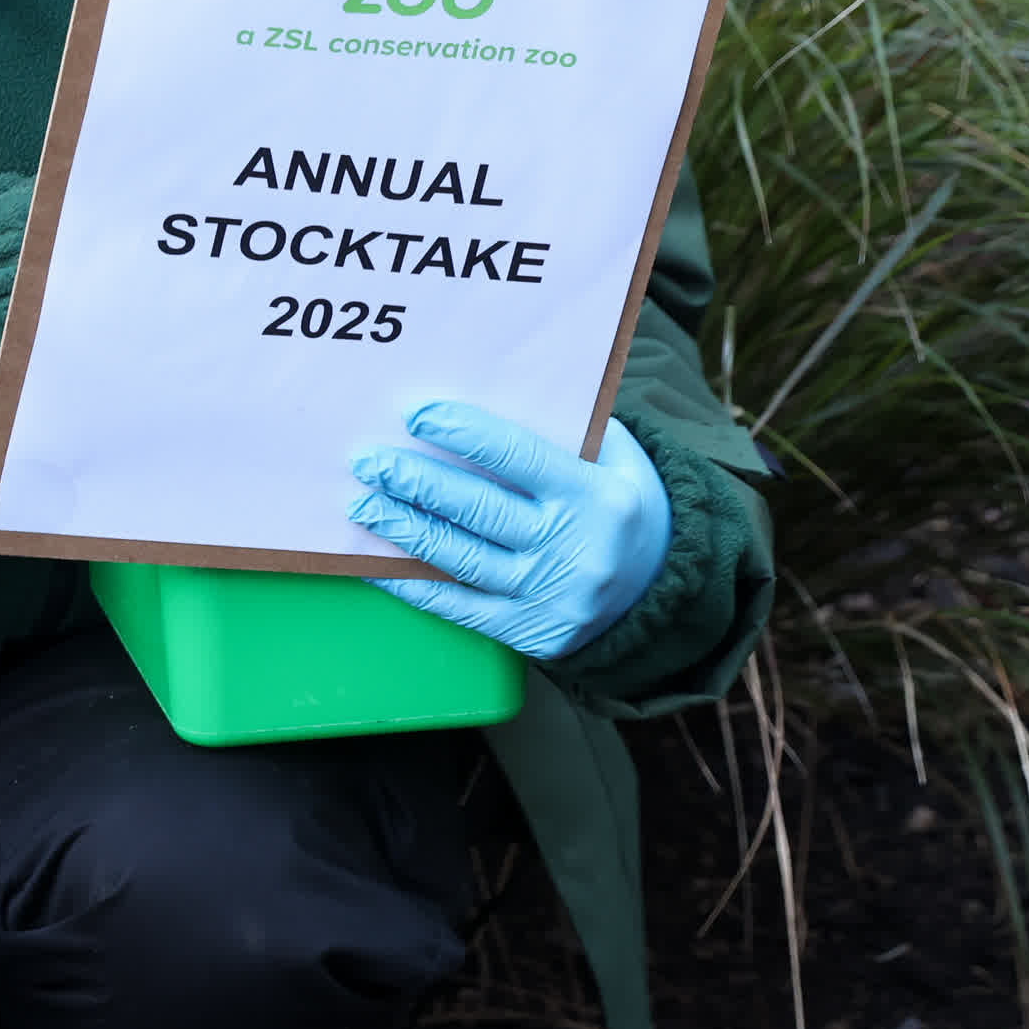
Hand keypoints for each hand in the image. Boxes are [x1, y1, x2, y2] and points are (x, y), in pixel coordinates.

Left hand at [349, 401, 669, 659]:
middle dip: (414, 482)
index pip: (517, 456)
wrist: (666, 592)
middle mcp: (573, 547)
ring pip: (459, 559)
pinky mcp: (531, 633)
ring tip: (361, 505)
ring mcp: (550, 596)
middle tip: (367, 462)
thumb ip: (563, 430)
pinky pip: (459, 608)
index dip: (463, 434)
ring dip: (401, 529)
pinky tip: (375, 563)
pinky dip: (411, 585)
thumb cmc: (625, 507)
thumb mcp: (618, 460)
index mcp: (596, 497)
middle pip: (477, 509)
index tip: (415, 415)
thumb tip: (484, 395)